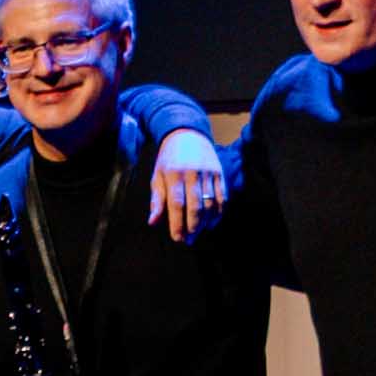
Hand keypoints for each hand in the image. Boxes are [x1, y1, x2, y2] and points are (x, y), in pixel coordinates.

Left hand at [144, 121, 229, 236]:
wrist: (188, 134)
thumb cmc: (169, 159)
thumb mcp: (157, 175)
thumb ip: (157, 200)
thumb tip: (153, 222)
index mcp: (174, 174)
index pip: (176, 204)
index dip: (177, 223)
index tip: (177, 238)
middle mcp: (192, 173)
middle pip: (195, 206)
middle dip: (192, 227)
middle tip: (188, 241)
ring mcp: (208, 173)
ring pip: (210, 204)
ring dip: (205, 222)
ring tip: (198, 234)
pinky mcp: (219, 173)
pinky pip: (222, 198)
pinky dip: (218, 213)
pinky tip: (211, 223)